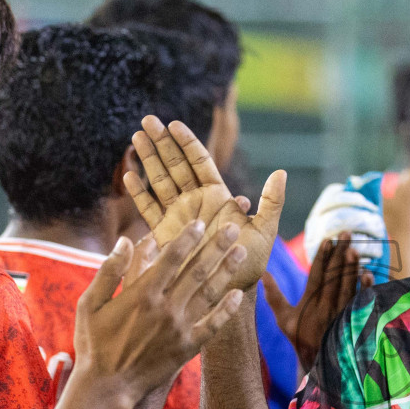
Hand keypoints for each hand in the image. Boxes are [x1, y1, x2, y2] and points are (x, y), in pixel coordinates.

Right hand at [71, 213, 246, 408]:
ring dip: (226, 270)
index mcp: (141, 294)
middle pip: (197, 270)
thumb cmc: (94, 343)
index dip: (187, 237)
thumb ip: (109, 271)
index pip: (171, 258)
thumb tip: (127, 240)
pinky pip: (212, 325)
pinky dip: (226, 310)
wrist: (108, 387)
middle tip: (233, 227)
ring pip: (208, 293)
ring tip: (241, 251)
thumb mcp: (89, 304)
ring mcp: (179, 328)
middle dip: (216, 246)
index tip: (200, 221)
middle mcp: (165, 308)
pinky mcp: (187, 347)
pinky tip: (238, 295)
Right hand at [123, 116, 283, 292]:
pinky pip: (149, 209)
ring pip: (160, 181)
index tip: (173, 124)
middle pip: (176, 164)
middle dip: (162, 142)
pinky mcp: (166, 233)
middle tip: (148, 120)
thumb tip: (281, 173)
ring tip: (136, 137)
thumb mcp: (265, 230)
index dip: (186, 142)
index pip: (200, 161)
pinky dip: (139, 193)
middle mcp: (196, 201)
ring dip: (148, 159)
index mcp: (218, 195)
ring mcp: (180, 215)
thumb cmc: (249, 261)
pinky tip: (128, 175)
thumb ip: (271, 202)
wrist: (230, 288)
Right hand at [262, 234, 370, 372]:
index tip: (328, 240)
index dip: (322, 257)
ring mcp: (340, 314)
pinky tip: (368, 274)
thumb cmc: (302, 340)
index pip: (316, 276)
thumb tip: (262, 275)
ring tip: (355, 248)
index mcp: (309, 304)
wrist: (320, 366)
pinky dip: (365, 289)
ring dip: (352, 267)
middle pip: (334, 276)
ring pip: (347, 287)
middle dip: (340, 253)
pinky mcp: (353, 321)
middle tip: (347, 233)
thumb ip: (274, 297)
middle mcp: (325, 308)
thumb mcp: (284, 320)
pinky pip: (360, 302)